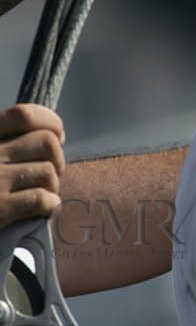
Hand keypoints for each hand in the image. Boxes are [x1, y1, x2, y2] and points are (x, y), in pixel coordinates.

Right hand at [0, 104, 64, 225]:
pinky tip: (41, 209)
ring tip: (39, 193)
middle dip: (57, 159)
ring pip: (48, 172)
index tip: (57, 134)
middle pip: (47, 143)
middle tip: (48, 174)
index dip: (50, 122)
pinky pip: (42, 199)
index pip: (24, 115)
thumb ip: (7, 143)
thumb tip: (55, 136)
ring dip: (52, 186)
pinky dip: (49, 205)